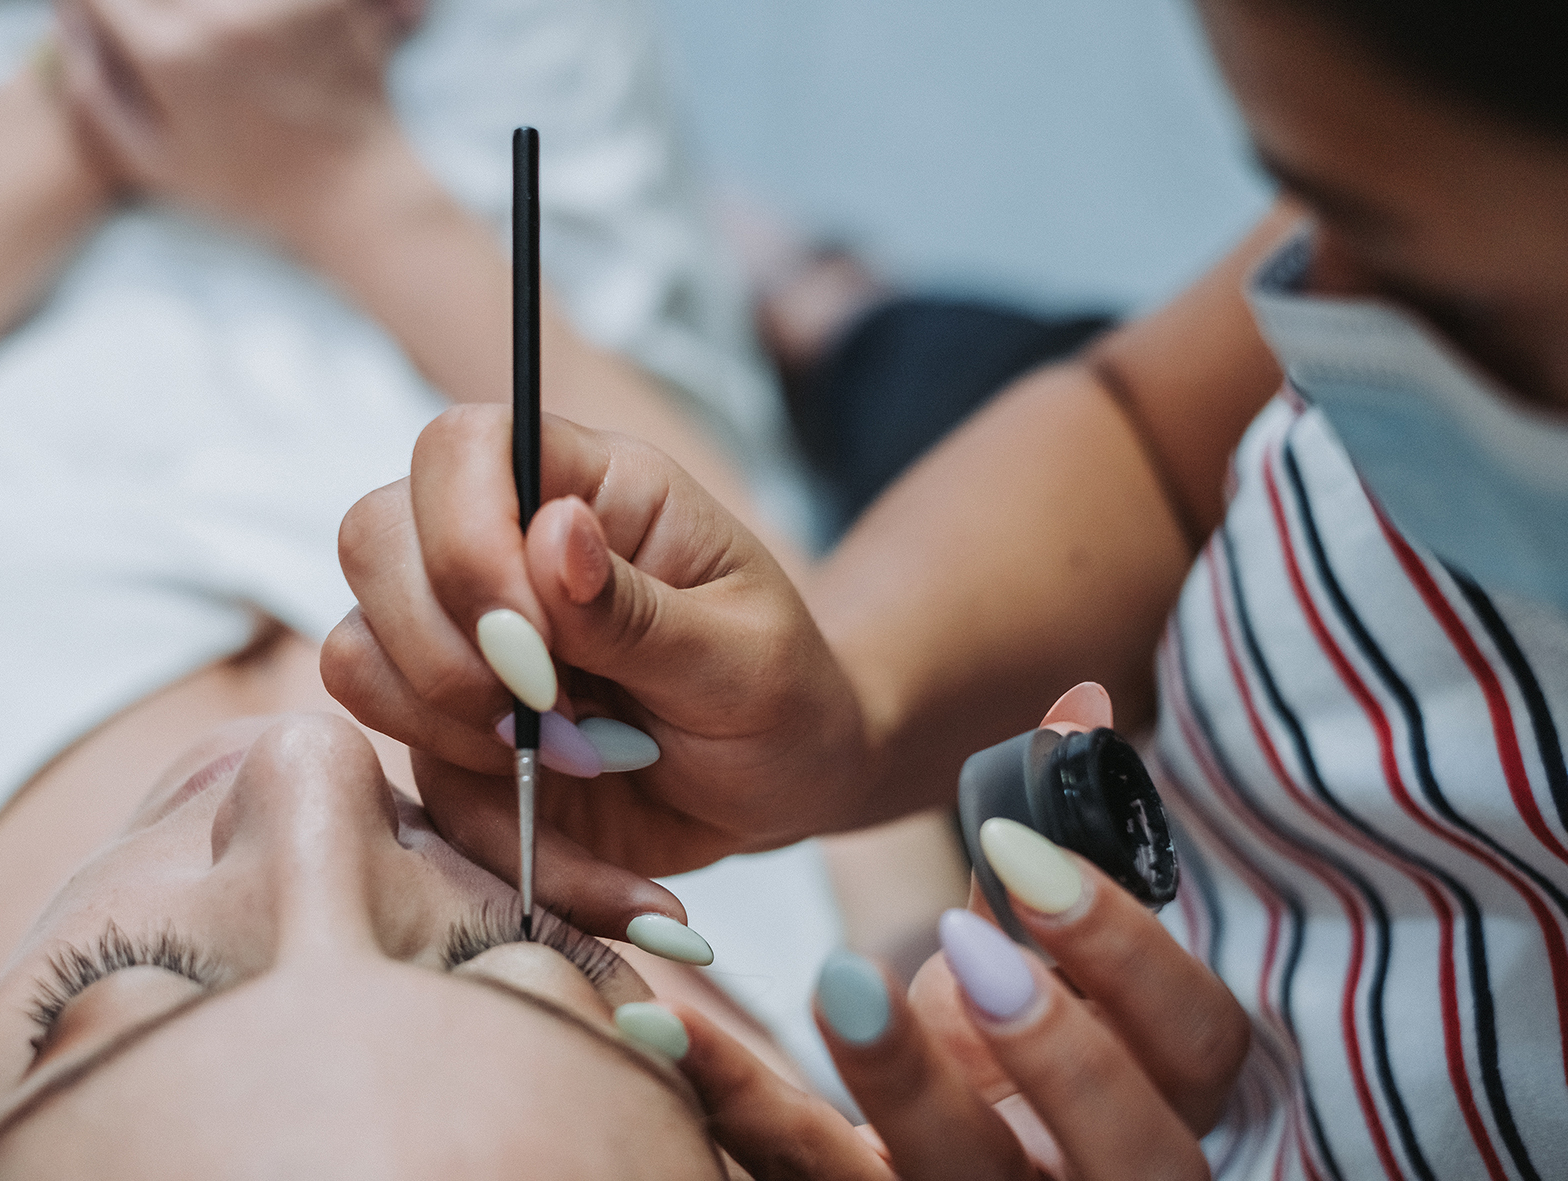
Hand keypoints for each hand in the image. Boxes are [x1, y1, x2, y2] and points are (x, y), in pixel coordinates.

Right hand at [52, 0, 422, 241]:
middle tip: (164, 29)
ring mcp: (281, 7)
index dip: (91, 2)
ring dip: (209, 12)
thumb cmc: (254, 190)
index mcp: (171, 55)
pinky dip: (290, 12)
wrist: (355, 198)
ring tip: (229, 52)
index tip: (102, 15)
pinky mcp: (330, 7)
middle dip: (158, 11)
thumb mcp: (158, 163)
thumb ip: (98, 92)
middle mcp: (223, 19)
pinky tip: (277, 26)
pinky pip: (300, 0)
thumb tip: (66, 19)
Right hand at [321, 406, 872, 901]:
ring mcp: (462, 639)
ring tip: (582, 766)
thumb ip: (640, 609)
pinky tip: (589, 852)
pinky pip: (409, 777)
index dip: (465, 537)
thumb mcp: (744, 658)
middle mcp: (502, 547)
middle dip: (444, 650)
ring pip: (360, 657)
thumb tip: (555, 532)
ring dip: (456, 735)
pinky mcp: (450, 734)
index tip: (541, 647)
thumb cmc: (782, 694)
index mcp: (588, 489)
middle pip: (373, 539)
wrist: (784, 785)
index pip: (461, 446)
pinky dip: (496, 834)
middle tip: (559, 717)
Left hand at [655, 686, 1247, 1178]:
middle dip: (1059, 1049)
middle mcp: (1090, 1176)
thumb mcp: (1038, 960)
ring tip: (834, 984)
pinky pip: (795, 1171)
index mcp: (1159, 1094)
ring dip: (898, 1081)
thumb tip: (1078, 703)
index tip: (1023, 858)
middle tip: (966, 944)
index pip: (1199, 1041)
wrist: (930, 1162)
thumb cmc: (1002, 1050)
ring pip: (957, 1179)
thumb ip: (1051, 850)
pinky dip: (732, 1098)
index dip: (1130, 954)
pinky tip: (665, 1024)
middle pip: (1127, 1151)